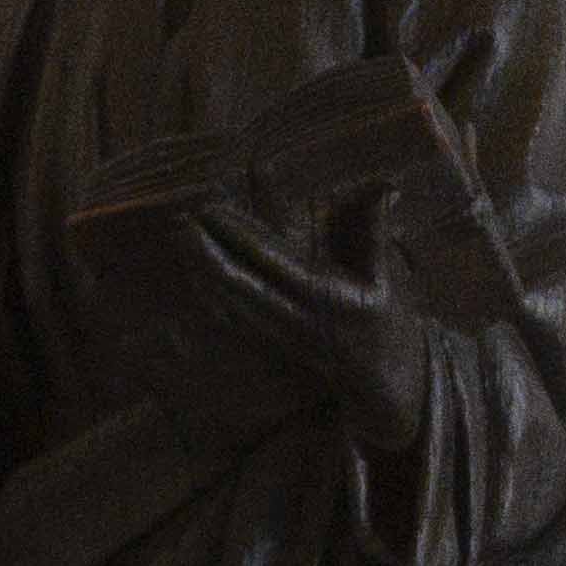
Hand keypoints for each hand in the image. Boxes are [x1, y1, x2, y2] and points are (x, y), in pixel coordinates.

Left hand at [156, 193, 429, 441]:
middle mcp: (292, 315)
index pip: (272, 260)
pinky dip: (209, 287)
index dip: (240, 234)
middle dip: (207, 252)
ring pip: (228, 299)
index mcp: (322, 296)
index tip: (214, 209)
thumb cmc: (384, 320)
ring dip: (200, 267)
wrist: (379, 381)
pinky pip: (231, 311)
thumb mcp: (385, 275)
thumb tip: (385, 184)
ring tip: (180, 233)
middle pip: (238, 283)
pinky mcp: (267, 337)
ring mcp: (276, 329)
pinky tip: (190, 264)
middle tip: (183, 218)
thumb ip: (374, 227)